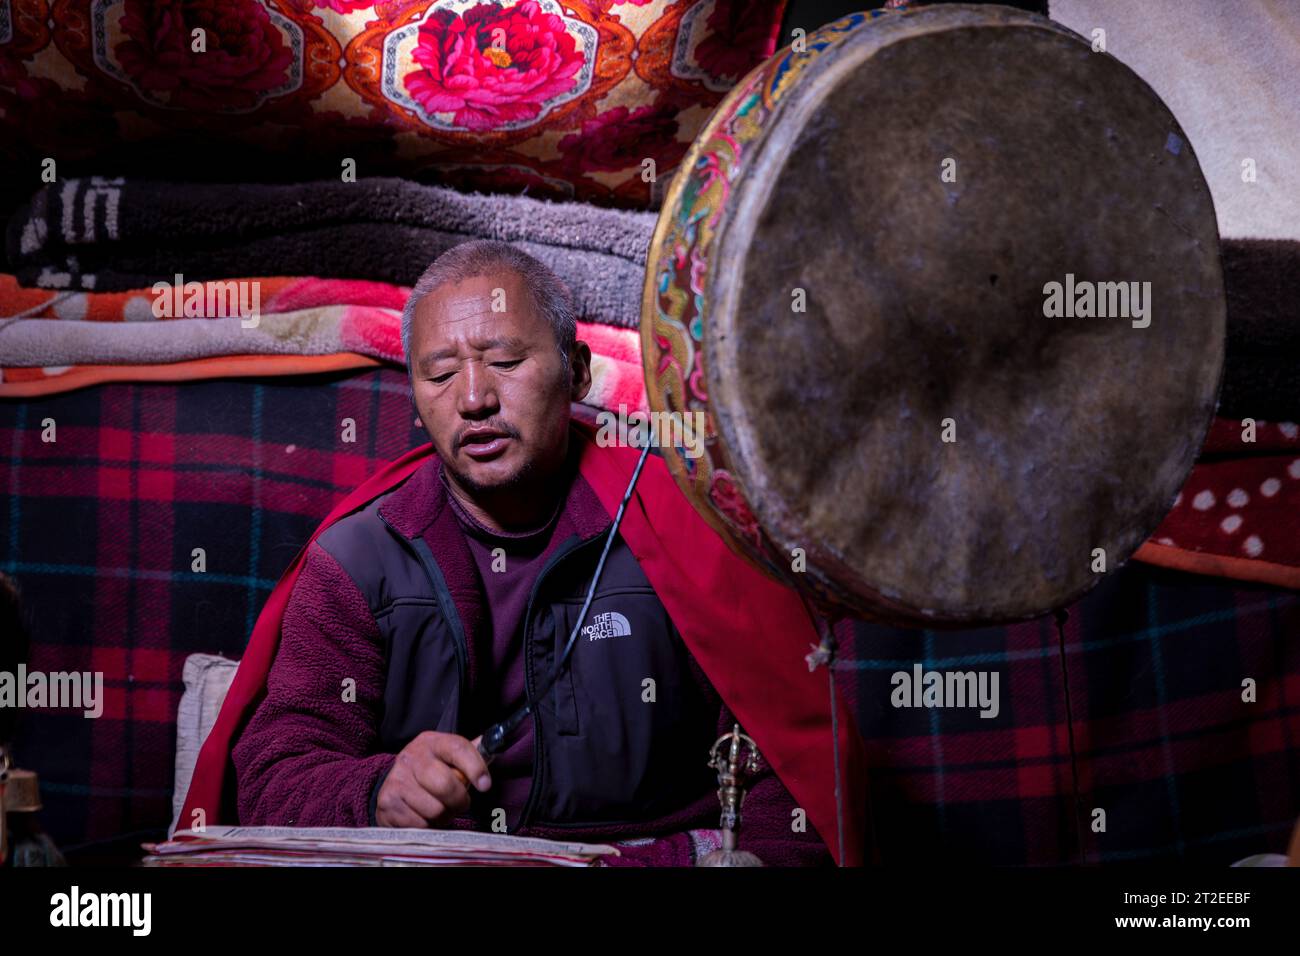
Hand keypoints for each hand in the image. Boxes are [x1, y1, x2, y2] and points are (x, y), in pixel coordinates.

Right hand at [375, 732, 489, 827]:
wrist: (393, 782)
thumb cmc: (432, 770)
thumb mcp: (449, 757)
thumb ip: (471, 754)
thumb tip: (495, 746)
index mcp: (432, 742)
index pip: (458, 749)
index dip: (475, 768)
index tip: (485, 785)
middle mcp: (411, 757)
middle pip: (446, 785)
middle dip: (459, 800)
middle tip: (460, 803)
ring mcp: (397, 780)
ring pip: (434, 809)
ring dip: (443, 816)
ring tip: (439, 808)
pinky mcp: (387, 802)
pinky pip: (419, 824)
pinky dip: (427, 826)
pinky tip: (423, 815)